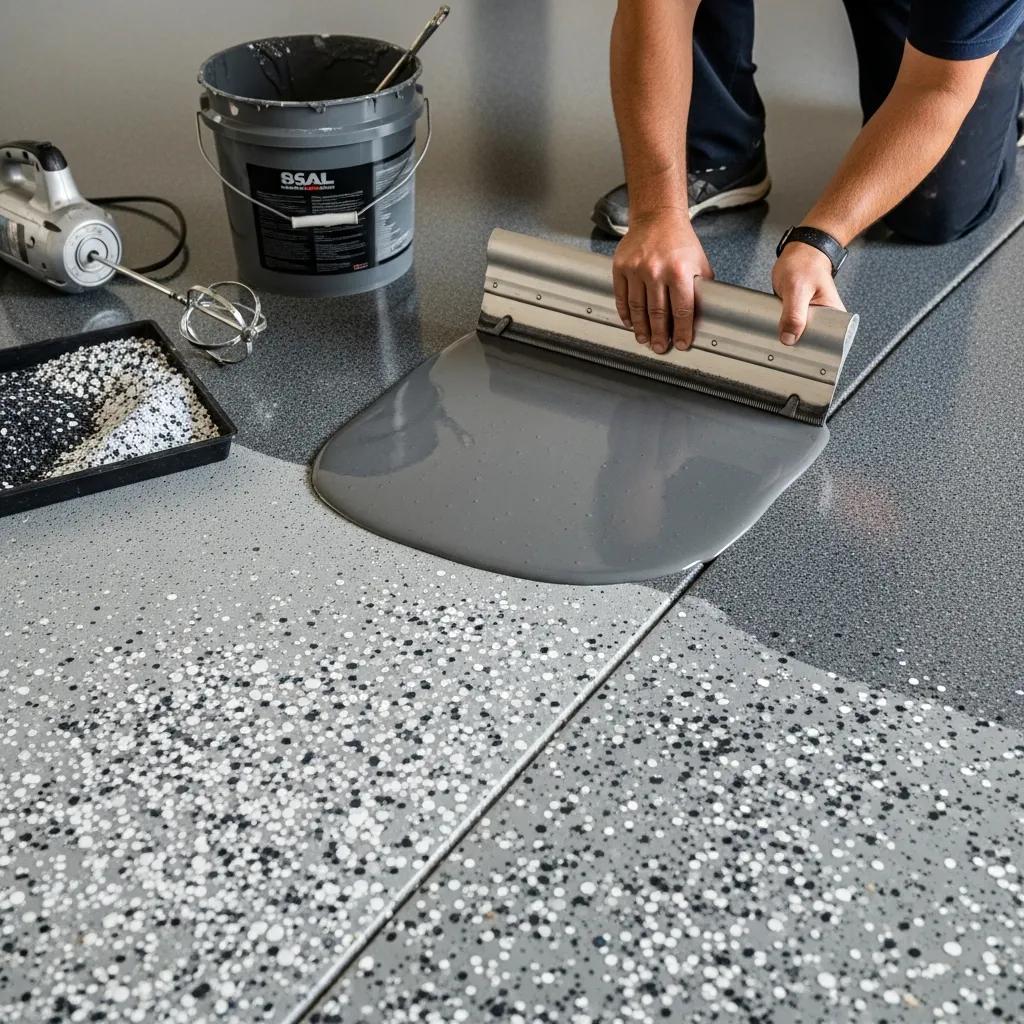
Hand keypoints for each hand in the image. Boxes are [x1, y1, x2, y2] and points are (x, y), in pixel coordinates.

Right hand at [612, 208, 713, 352]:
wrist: (657, 217)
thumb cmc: (680, 241)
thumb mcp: (699, 263)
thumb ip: (701, 289)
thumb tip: (701, 315)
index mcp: (679, 271)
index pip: (682, 310)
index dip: (682, 331)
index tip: (681, 343)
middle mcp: (656, 271)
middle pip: (658, 313)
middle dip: (660, 335)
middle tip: (659, 348)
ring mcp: (636, 269)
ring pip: (637, 308)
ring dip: (642, 328)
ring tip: (644, 339)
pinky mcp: (621, 267)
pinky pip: (622, 297)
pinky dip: (626, 313)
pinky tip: (631, 323)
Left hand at [771, 242, 844, 344]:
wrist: (800, 251)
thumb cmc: (805, 263)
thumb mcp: (797, 288)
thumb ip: (794, 313)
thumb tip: (789, 338)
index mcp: (834, 314)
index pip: (829, 343)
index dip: (814, 352)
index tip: (799, 359)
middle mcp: (825, 317)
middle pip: (812, 342)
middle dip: (798, 347)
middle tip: (784, 350)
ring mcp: (811, 316)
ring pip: (800, 336)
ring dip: (788, 339)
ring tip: (778, 342)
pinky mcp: (799, 314)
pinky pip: (791, 327)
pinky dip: (784, 330)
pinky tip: (776, 333)